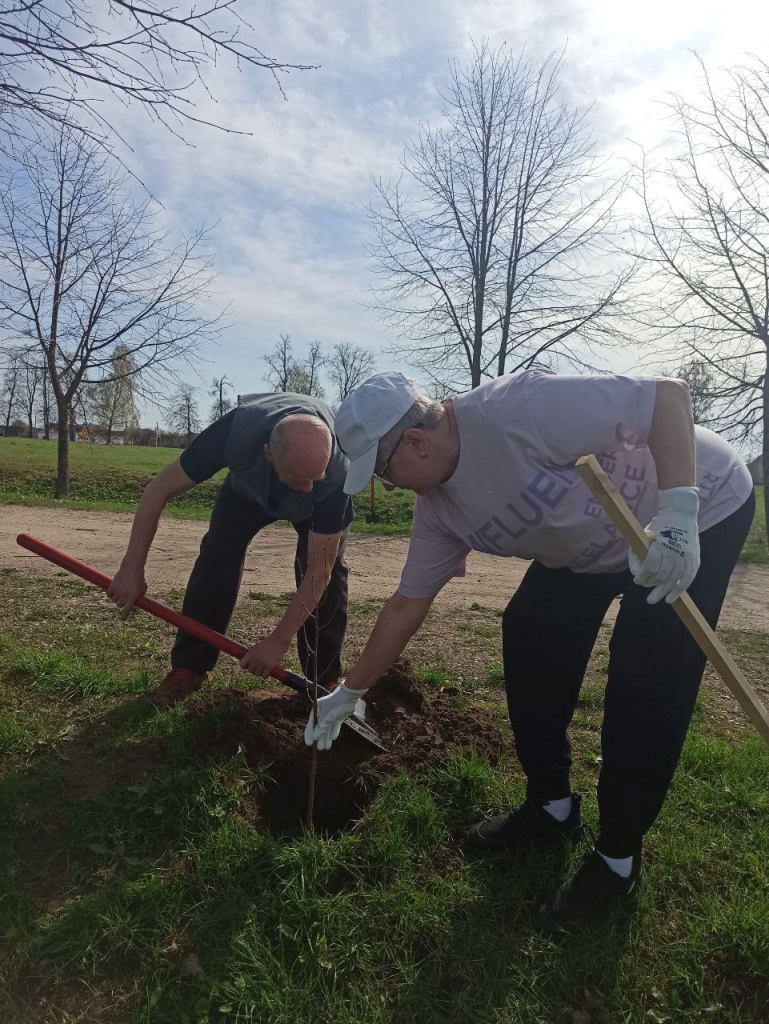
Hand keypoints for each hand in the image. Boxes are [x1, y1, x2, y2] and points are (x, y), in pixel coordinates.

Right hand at [106, 564, 147, 619]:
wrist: (132, 568)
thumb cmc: (139, 578)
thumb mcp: (143, 588)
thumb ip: (141, 597)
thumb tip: (137, 603)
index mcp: (132, 598)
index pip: (126, 611)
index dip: (124, 616)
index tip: (122, 618)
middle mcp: (124, 596)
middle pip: (119, 605)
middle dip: (121, 602)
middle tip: (124, 597)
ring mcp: (117, 591)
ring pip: (114, 600)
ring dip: (116, 597)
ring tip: (121, 590)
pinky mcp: (112, 586)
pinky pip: (108, 594)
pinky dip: (110, 593)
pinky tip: (114, 590)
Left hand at [239, 633, 290, 677]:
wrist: (278, 641)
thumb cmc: (267, 644)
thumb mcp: (256, 648)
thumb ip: (251, 656)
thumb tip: (248, 665)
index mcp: (250, 654)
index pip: (242, 665)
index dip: (246, 666)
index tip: (250, 665)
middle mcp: (254, 659)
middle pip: (250, 671)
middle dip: (254, 669)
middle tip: (259, 667)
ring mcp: (262, 663)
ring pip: (257, 674)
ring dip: (260, 672)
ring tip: (264, 668)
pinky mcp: (269, 666)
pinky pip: (264, 675)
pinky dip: (266, 675)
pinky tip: (268, 671)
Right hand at [304, 680, 369, 750]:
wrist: (350, 696)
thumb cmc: (335, 704)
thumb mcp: (327, 716)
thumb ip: (321, 727)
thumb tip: (314, 737)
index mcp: (317, 710)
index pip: (311, 724)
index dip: (310, 734)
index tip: (309, 744)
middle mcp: (323, 712)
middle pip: (320, 727)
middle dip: (320, 738)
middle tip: (320, 748)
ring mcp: (331, 714)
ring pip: (328, 728)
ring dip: (327, 737)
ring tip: (326, 747)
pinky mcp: (338, 716)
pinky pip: (335, 725)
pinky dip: (334, 731)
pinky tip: (333, 738)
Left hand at [628, 486, 699, 604]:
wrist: (681, 514)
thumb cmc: (659, 526)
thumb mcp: (646, 533)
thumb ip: (640, 551)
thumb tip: (636, 570)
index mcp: (661, 543)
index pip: (651, 565)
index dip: (643, 575)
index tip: (636, 579)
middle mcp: (675, 550)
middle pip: (663, 575)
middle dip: (652, 586)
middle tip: (646, 592)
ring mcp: (686, 555)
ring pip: (675, 579)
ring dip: (665, 592)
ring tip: (657, 600)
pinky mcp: (694, 559)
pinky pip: (688, 578)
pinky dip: (680, 589)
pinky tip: (672, 597)